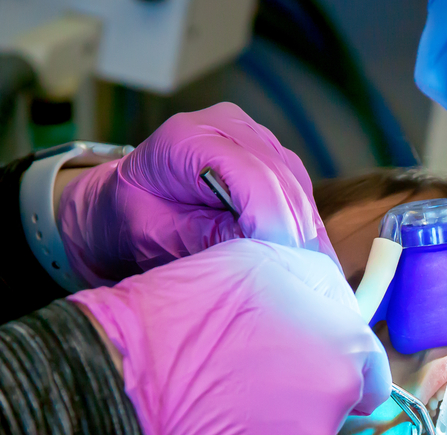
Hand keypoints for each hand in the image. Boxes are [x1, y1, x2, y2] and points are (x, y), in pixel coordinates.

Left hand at [58, 102, 334, 285]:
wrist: (126, 202)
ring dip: (304, 233)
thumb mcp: (159, 236)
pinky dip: (304, 226)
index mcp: (188, 136)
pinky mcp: (272, 154)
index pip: (253, 176)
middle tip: (301, 283)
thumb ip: (208, 238)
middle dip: (293, 235)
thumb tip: (264, 250)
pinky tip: (306, 261)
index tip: (281, 269)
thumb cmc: (134, 221)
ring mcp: (255, 136)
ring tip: (306, 278)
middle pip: (282, 181)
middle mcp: (228, 124)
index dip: (273, 222)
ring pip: (298, 187)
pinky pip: (300, 191)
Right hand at [67, 240, 389, 434]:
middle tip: (251, 381)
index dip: (343, 371)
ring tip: (224, 406)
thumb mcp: (269, 260)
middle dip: (304, 399)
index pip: (372, 375)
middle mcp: (337, 403)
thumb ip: (320, 288)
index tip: (312, 370)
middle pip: (334, 410)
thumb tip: (340, 307)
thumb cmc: (195, 305)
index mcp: (347, 348)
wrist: (128, 369)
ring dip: (274, 433)